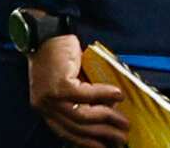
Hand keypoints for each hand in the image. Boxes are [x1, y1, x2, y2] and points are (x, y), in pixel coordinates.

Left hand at [25, 33, 127, 147]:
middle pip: (77, 129)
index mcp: (46, 109)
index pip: (67, 134)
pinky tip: (118, 95)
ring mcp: (51, 97)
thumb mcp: (67, 83)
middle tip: (121, 139)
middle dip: (102, 135)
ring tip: (123, 121)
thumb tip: (108, 113)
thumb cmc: (58, 56)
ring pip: (83, 116)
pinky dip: (104, 96)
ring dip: (107, 119)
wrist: (45, 33)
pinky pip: (86, 95)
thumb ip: (81, 99)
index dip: (87, 143)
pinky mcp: (60, 85)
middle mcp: (45, 107)